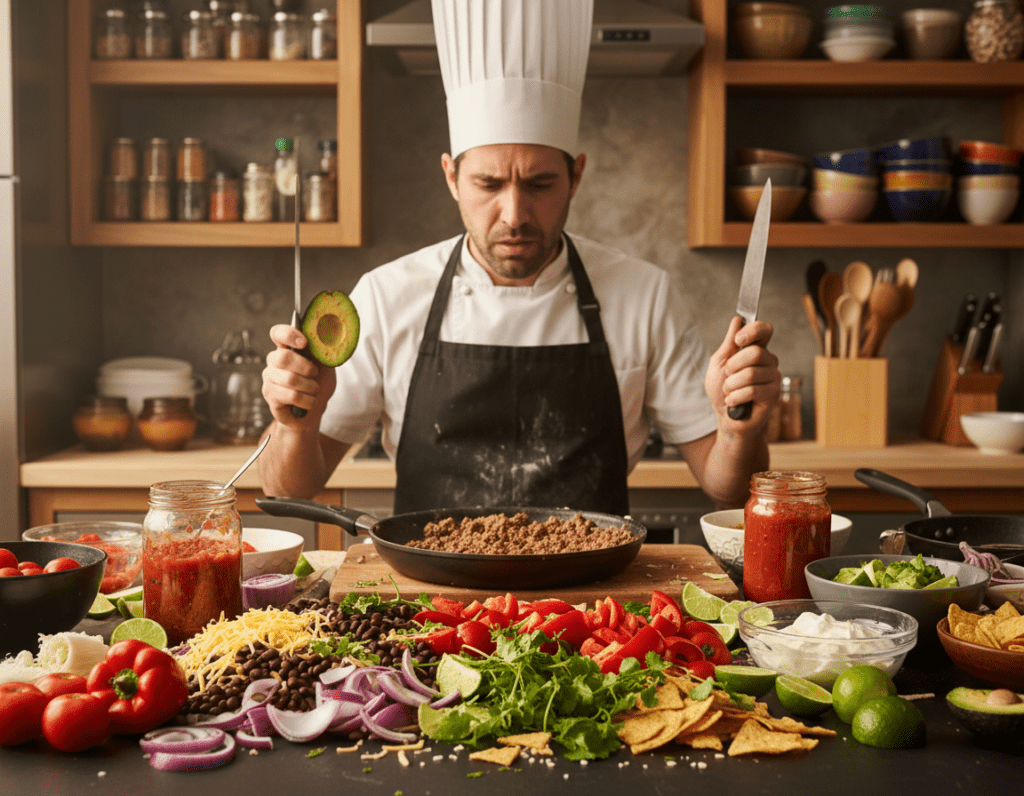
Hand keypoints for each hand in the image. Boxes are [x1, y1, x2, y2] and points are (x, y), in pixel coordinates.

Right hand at [262, 323, 335, 424]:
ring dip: (310, 386)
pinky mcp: (270, 394)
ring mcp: (269, 377)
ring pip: (290, 379)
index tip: (304, 343)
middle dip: (306, 367)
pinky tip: (310, 402)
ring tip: (315, 390)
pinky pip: (291, 395)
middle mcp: (274, 360)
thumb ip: (322, 351)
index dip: (289, 335)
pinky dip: (307, 400)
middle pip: (283, 357)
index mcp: (287, 347)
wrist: (314, 409)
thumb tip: (326, 339)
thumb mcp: (325, 365)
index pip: (278, 333)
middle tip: (315, 374)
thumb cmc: (318, 383)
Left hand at [705, 316, 780, 430]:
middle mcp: (768, 361)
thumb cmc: (722, 390)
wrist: (725, 417)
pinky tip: (733, 402)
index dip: (753, 331)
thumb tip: (737, 320)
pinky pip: (752, 390)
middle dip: (733, 366)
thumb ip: (728, 343)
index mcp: (756, 350)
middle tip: (727, 376)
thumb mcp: (719, 363)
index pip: (765, 330)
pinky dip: (736, 397)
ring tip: (730, 392)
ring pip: (750, 374)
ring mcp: (773, 377)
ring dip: (731, 385)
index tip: (738, 340)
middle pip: (755, 352)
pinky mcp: (773, 394)